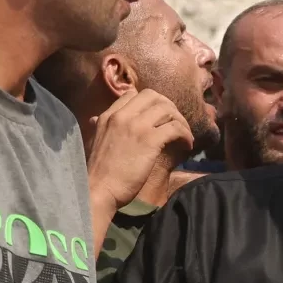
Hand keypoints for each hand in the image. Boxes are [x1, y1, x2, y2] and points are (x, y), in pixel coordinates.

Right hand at [87, 86, 193, 212]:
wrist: (99, 188)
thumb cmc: (100, 171)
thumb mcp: (95, 140)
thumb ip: (100, 127)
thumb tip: (95, 119)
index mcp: (108, 115)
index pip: (134, 94)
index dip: (151, 103)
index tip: (160, 117)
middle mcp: (123, 116)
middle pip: (154, 96)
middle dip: (170, 108)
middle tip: (176, 124)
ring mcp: (136, 126)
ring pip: (168, 110)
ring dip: (181, 122)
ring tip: (185, 137)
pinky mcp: (150, 140)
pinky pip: (175, 128)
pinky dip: (186, 135)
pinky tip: (187, 146)